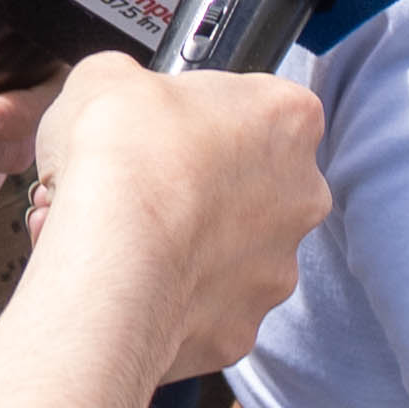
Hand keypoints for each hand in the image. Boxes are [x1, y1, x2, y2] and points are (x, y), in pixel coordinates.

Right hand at [23, 58, 328, 380]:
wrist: (111, 260)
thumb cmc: (122, 161)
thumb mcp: (107, 77)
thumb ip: (133, 85)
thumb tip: (121, 101)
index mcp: (287, 119)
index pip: (261, 104)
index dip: (206, 114)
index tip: (167, 125)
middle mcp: (300, 196)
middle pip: (251, 184)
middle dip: (199, 187)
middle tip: (139, 185)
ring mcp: (275, 269)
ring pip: (229, 253)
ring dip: (183, 245)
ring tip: (118, 239)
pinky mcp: (240, 330)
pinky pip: (202, 309)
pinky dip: (167, 299)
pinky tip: (122, 282)